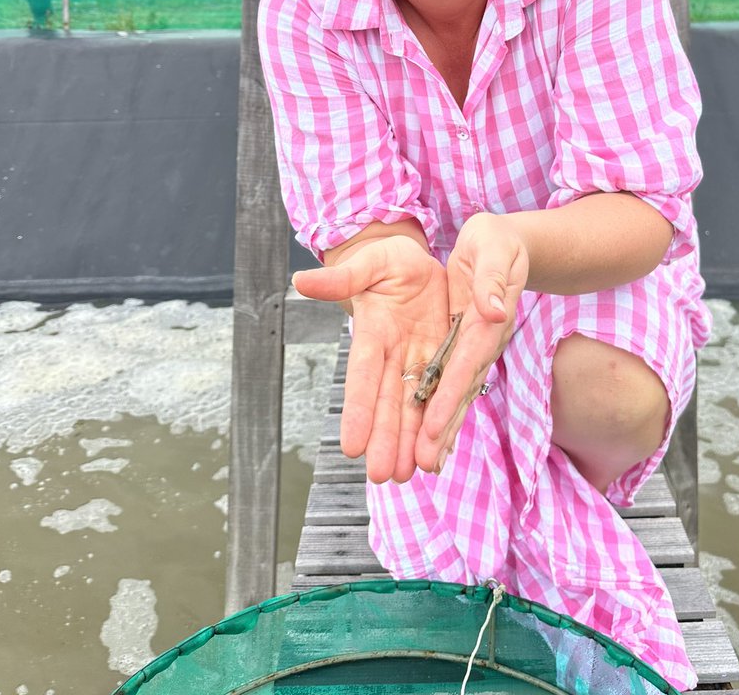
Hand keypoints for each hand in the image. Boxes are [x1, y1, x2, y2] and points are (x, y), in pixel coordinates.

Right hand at [293, 235, 450, 483]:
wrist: (414, 264)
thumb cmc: (386, 261)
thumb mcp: (367, 264)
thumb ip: (342, 278)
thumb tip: (299, 280)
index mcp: (373, 333)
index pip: (362, 374)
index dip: (358, 409)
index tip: (350, 446)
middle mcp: (392, 355)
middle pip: (387, 401)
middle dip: (385, 438)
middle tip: (382, 476)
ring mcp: (415, 361)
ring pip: (412, 406)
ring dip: (409, 441)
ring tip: (406, 476)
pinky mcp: (438, 360)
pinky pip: (439, 394)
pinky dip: (438, 423)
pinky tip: (436, 453)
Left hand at [414, 213, 528, 472]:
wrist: (506, 244)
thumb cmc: (496, 241)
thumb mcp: (492, 247)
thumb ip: (491, 278)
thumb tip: (495, 310)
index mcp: (485, 319)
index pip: (465, 363)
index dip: (448, 396)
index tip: (432, 428)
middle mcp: (482, 341)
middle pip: (461, 389)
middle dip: (443, 427)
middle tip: (423, 465)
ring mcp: (475, 348)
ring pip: (456, 394)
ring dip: (442, 429)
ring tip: (423, 466)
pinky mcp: (466, 347)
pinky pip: (453, 385)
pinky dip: (444, 413)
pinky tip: (434, 441)